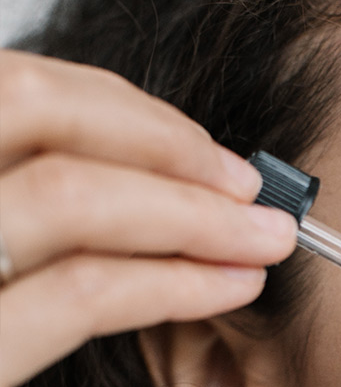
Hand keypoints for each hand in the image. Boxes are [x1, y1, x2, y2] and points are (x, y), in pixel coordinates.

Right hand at [0, 49, 295, 386]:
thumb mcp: (1, 253)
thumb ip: (40, 214)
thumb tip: (160, 185)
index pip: (15, 91)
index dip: (123, 111)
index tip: (206, 151)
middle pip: (37, 111)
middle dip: (167, 145)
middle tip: (249, 189)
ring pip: (69, 198)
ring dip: (196, 215)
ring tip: (267, 240)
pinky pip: (83, 294)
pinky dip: (176, 283)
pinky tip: (234, 287)